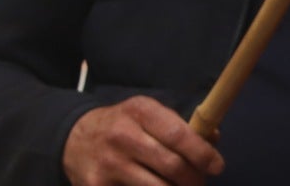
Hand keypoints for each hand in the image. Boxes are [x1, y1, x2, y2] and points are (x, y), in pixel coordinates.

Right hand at [64, 98, 221, 185]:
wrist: (72, 138)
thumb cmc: (122, 125)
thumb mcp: (147, 113)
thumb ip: (180, 124)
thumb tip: (213, 139)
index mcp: (141, 111)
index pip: (178, 134)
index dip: (202, 153)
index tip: (217, 167)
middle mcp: (123, 136)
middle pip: (171, 165)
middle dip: (193, 179)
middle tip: (200, 183)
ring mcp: (108, 164)